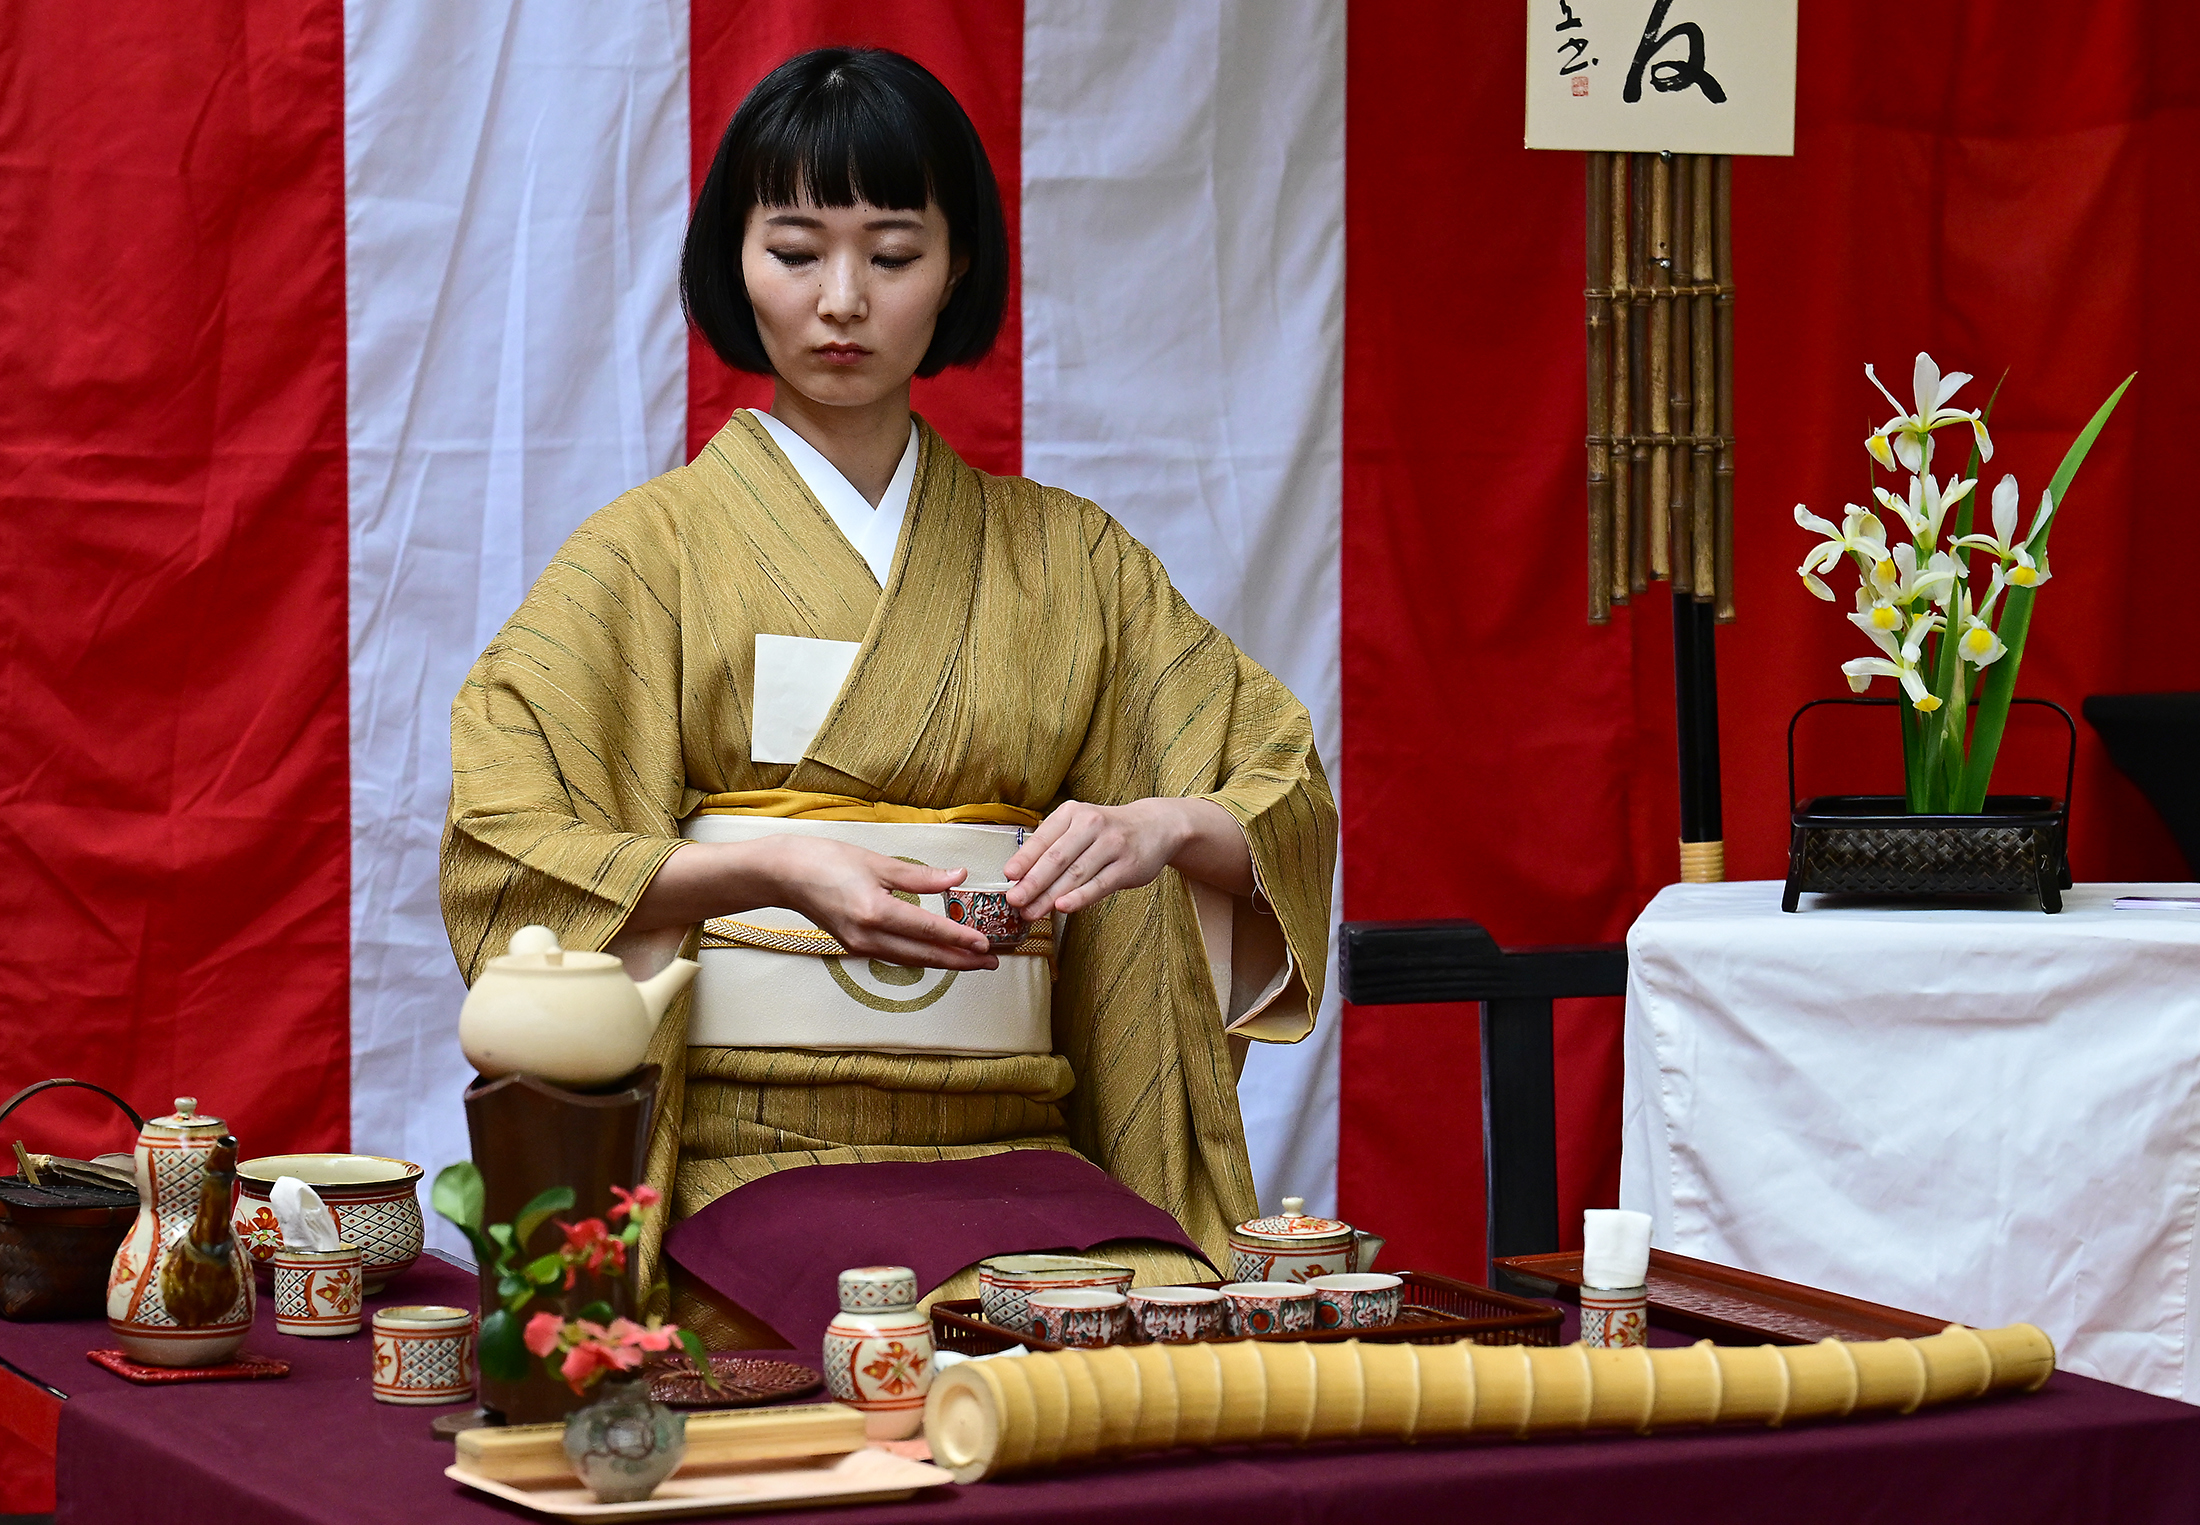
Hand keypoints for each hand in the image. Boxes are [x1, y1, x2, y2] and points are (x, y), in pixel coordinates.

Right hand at [624, 837, 997, 970]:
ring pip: (912, 959)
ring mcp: (860, 945)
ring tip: (974, 962)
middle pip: (925, 955)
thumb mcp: (877, 861)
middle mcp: (869, 936)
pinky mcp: (855, 945)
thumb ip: (920, 876)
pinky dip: (921, 956)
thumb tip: (957, 879)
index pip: (929, 930)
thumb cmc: (826, 860)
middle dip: (961, 961)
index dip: (960, 938)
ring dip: (945, 961)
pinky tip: (938, 954)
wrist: (783, 875)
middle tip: (993, 962)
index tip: (986, 944)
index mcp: (876, 912)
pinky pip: (896, 956)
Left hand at [1003, 799, 1194, 917]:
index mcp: (1073, 813)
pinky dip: (1079, 897)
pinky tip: (1062, 907)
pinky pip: (1099, 885)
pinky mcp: (1128, 866)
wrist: (1156, 826)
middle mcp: (1092, 824)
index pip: (1043, 839)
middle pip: (1056, 858)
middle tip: (1014, 901)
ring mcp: (1112, 845)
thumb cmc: (1108, 831)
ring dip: (1050, 896)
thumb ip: (1054, 845)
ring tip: (1031, 912)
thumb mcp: (1080, 825)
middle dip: (1032, 882)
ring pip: (1075, 874)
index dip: (1024, 859)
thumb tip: (1021, 876)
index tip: (1008, 877)